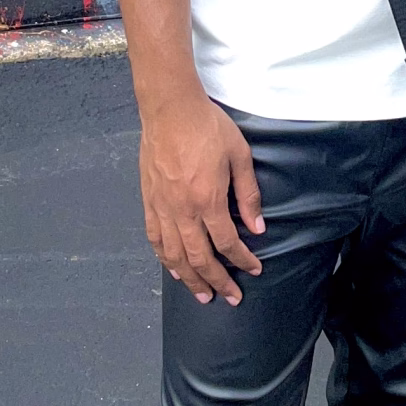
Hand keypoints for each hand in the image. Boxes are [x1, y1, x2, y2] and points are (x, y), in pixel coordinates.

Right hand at [138, 94, 265, 304]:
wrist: (170, 108)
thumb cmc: (207, 126)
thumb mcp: (239, 155)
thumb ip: (248, 194)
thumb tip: (257, 226)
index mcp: (208, 199)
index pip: (228, 242)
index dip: (242, 260)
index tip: (253, 269)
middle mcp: (182, 210)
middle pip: (199, 258)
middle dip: (217, 281)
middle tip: (229, 297)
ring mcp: (162, 206)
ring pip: (174, 255)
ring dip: (189, 279)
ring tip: (202, 294)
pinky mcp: (148, 200)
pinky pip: (154, 238)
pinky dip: (164, 258)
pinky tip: (173, 268)